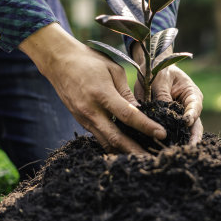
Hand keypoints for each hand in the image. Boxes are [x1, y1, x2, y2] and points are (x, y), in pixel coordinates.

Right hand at [19, 23, 166, 153]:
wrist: (59, 62)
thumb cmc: (89, 61)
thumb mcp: (113, 69)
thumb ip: (126, 92)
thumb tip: (140, 111)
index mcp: (102, 94)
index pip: (128, 116)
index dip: (146, 127)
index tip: (162, 134)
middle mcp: (91, 111)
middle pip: (116, 138)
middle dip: (135, 150)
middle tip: (152, 159)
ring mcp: (83, 119)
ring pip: (106, 143)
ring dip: (124, 152)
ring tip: (142, 157)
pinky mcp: (80, 122)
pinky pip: (99, 137)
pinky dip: (113, 145)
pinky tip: (126, 148)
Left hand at [132, 44, 203, 144]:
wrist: (152, 69)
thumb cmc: (158, 70)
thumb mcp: (159, 80)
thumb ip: (162, 96)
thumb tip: (163, 113)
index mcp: (192, 94)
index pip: (195, 107)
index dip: (191, 115)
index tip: (186, 122)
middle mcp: (190, 108)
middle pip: (194, 125)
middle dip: (192, 138)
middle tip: (188, 149)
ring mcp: (181, 116)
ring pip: (184, 133)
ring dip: (181, 143)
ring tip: (175, 154)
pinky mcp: (170, 122)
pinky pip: (172, 133)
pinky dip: (170, 142)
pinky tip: (164, 151)